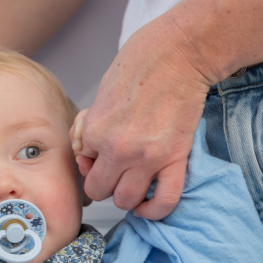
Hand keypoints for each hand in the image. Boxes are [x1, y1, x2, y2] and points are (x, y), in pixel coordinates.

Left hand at [71, 16, 210, 219]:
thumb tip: (86, 151)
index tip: (102, 151)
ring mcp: (147, 158)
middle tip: (114, 172)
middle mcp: (117, 150)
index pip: (83, 164)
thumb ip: (91, 125)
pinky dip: (155, 210)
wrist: (180, 52)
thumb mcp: (101, 92)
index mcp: (94, 131)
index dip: (92, 160)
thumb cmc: (141, 63)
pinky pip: (164, 201)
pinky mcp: (175, 159)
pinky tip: (149, 204)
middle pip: (100, 191)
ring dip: (127, 196)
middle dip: (104, 184)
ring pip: (126, 201)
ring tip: (132, 184)